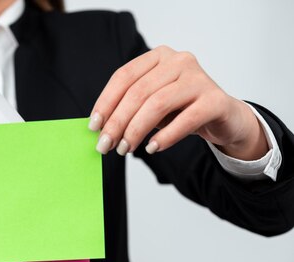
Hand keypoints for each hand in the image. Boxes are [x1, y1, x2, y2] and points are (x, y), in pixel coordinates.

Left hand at [88, 45, 267, 159]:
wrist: (223, 118)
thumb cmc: (180, 110)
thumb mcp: (150, 106)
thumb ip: (128, 110)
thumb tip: (99, 129)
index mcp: (158, 57)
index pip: (123, 76)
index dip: (105, 102)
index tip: (93, 126)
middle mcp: (179, 61)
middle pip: (138, 92)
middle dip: (117, 122)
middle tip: (105, 146)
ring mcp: (199, 78)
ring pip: (157, 104)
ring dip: (136, 131)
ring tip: (125, 149)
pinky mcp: (215, 100)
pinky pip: (186, 119)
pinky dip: (165, 136)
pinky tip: (152, 148)